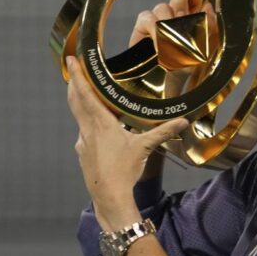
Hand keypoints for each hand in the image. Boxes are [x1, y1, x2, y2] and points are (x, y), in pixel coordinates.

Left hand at [65, 53, 188, 226]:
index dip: (79, 75)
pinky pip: (83, 131)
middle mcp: (88, 130)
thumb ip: (163, 132)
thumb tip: (183, 121)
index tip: (72, 59)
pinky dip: (86, 121)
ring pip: (78, 115)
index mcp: (101, 124)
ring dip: (79, 100)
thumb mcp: (145, 148)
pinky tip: (94, 126)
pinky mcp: (83, 152)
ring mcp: (83, 141)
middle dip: (75, 82)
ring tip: (82, 90)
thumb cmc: (125, 171)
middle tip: (74, 66)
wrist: (108, 196)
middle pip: (76, 100)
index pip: (87, 94)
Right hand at [128, 0, 217, 95]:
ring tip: (175, 44)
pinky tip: (158, 44)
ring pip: (164, 5)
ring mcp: (160, 17)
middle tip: (185, 17)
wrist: (171, 85)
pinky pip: (148, 17)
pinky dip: (155, 30)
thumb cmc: (193, 64)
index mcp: (199, 10)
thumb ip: (211, 20)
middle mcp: (180, 10)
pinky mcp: (143, 26)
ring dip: (171, 25)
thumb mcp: (210, 42)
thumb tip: (208, 5)